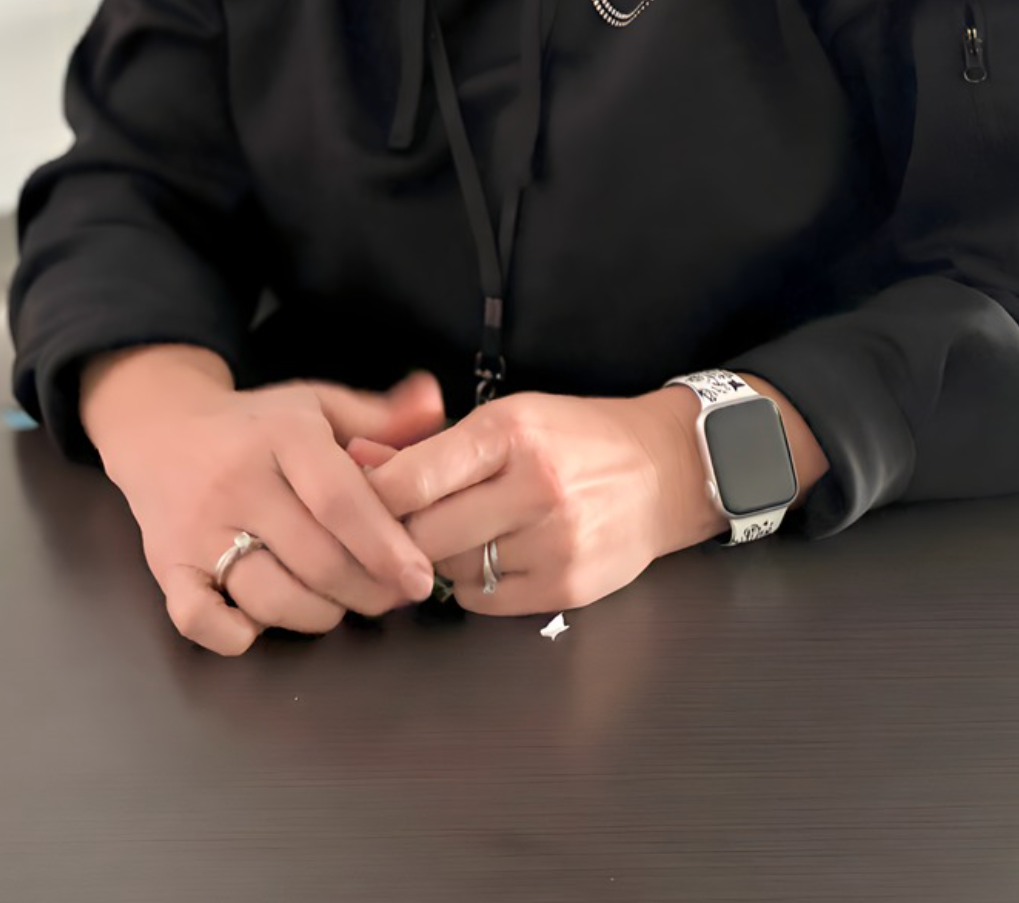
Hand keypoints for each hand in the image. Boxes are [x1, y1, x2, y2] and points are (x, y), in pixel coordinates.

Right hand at [81, 345, 445, 655]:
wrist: (159, 427)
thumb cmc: (256, 425)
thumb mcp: (316, 406)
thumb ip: (380, 415)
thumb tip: (438, 405)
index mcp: (282, 436)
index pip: (340, 501)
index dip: (386, 546)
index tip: (419, 577)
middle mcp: (237, 482)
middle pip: (315, 559)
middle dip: (366, 591)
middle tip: (391, 595)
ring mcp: (196, 529)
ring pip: (268, 597)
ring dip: (317, 614)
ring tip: (337, 601)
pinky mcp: (166, 566)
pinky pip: (200, 621)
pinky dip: (238, 635)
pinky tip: (263, 619)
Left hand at [365, 389, 723, 616]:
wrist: (664, 472)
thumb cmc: (576, 438)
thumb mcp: (508, 418)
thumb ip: (430, 445)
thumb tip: (354, 459)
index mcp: (511, 432)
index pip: (413, 479)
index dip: (372, 496)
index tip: (356, 499)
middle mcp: (534, 487)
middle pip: (425, 534)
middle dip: (401, 534)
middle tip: (398, 526)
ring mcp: (555, 542)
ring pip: (452, 570)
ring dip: (440, 558)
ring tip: (459, 533)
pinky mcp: (568, 588)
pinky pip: (484, 601)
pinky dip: (474, 584)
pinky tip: (493, 555)